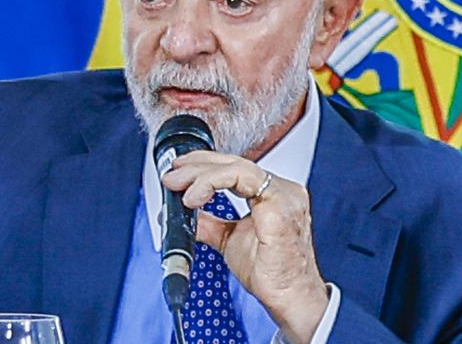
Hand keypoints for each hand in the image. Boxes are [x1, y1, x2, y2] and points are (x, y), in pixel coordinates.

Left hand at [162, 151, 328, 343]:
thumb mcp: (229, 241)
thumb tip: (184, 214)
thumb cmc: (272, 273)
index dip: (205, 165)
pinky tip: (196, 197)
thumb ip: (209, 224)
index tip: (180, 172)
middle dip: (197, 166)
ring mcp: (284, 195)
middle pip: (234, 162)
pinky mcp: (280, 205)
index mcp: (273, 195)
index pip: (235, 168)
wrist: (289, 298)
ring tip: (180, 188)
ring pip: (236, 167)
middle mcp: (282, 190)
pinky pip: (242, 178)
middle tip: (172, 177)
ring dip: (202, 174)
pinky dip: (212, 182)